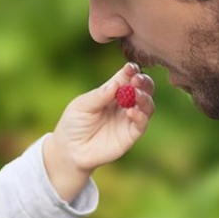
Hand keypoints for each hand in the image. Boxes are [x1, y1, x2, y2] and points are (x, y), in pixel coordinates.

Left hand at [42, 63, 154, 200]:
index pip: (127, 77)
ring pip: (147, 105)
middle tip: (137, 80)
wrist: (70, 150)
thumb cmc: (74, 124)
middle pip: (143, 88)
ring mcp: (129, 119)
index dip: (132, 71)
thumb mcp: (82, 105)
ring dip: (145, 97)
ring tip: (136, 94)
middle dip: (143, 82)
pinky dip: (140, 116)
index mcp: (112, 91)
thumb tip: (116, 84)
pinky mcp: (131, 135)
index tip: (131, 68)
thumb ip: (99, 95)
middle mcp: (124, 103)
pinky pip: (142, 123)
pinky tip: (131, 112)